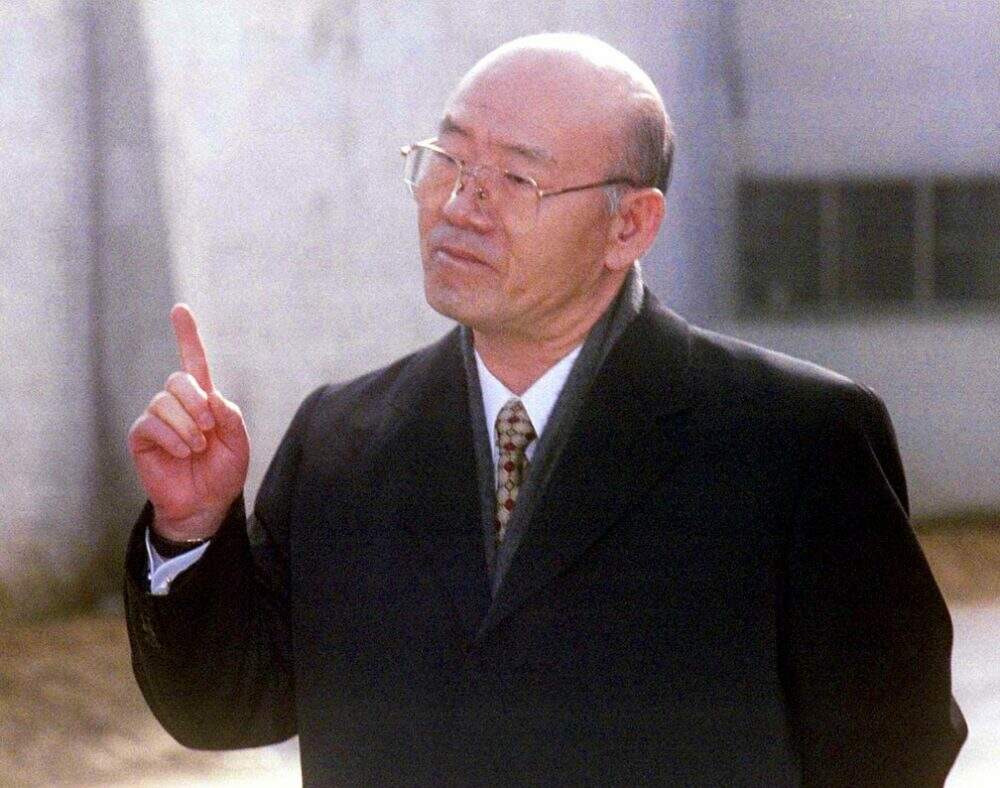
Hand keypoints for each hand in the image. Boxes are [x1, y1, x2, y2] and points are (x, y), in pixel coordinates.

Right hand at [127, 304, 249, 540]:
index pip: (193, 361)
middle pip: (178, 380)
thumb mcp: (239, 444)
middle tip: (209, 427)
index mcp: (203, 400)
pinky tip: (184, 452)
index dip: (187, 335)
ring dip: (187, 426)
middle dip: (196, 401)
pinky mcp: (142, 437)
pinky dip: (172, 437)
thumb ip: (232, 418)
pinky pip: (151, 423)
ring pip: (165, 402)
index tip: (180, 309)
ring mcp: (158, 419)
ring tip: (198, 448)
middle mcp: (178, 404)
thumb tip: (214, 397)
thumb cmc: (223, 473)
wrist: (205, 504)